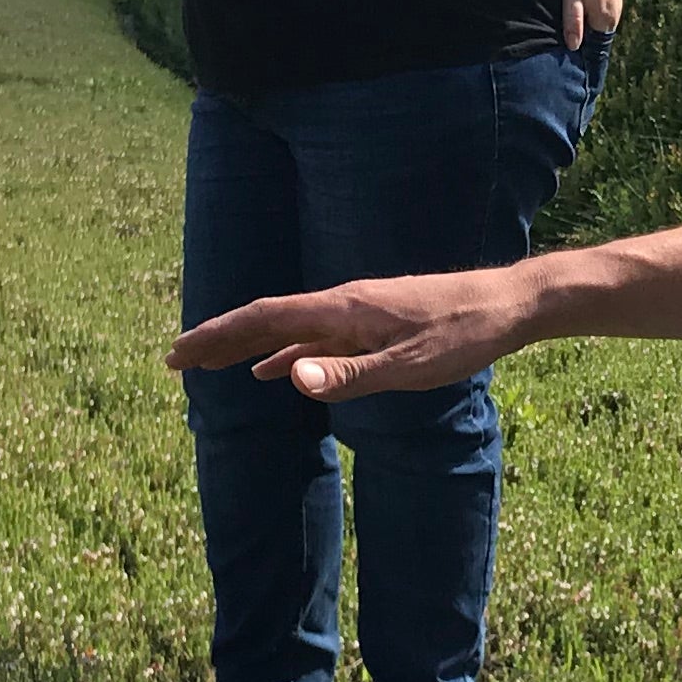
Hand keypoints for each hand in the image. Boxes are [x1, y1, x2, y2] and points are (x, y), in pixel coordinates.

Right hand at [166, 266, 537, 400]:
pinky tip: (273, 370)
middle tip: (175, 360)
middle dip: (219, 339)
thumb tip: (286, 376)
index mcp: (342, 310)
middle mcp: (341, 305)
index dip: (218, 335)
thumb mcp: (407, 366)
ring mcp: (356, 314)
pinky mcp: (372, 324)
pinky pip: (315, 339)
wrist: (505, 306)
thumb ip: (347, 374)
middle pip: (266, 319)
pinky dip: (285, 353)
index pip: (263, 318)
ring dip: (247, 346)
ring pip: (287, 330)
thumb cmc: (461, 337)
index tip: (179, 353)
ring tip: (211, 364)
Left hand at [559, 0, 623, 49]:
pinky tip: (578, 9)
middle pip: (598, 36)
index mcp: (605, 18)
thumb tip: (574, 47)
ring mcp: (616, 2)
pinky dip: (590, 14)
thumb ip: (573, 21)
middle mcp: (615, 13)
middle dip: (584, 40)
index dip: (581, 50)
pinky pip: (601, 11)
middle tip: (562, 42)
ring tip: (569, 26)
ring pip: (599, 22)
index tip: (566, 54)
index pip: (595, 45)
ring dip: (587, 26)